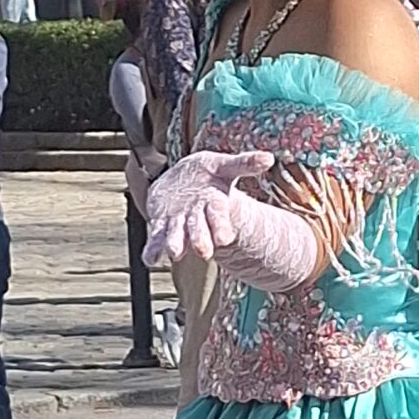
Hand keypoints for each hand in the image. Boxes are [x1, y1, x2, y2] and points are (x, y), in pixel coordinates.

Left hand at [143, 148, 275, 265]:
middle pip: (200, 231)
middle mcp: (197, 218)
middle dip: (201, 240)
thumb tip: (268, 158)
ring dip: (176, 246)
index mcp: (214, 204)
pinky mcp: (160, 224)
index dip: (221, 227)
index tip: (225, 239)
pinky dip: (153, 250)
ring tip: (174, 253)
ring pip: (177, 237)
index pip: (219, 217)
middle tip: (204, 252)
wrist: (184, 181)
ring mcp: (178, 223)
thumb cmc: (207, 174)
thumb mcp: (223, 165)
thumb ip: (244, 163)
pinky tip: (150, 259)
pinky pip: (156, 239)